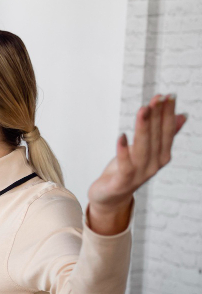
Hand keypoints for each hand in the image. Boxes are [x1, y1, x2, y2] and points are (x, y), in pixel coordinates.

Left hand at [87, 94, 186, 234]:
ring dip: (143, 128)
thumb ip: (164, 135)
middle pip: (156, 137)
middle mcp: (153, 165)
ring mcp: (139, 174)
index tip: (167, 96)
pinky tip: (121, 136)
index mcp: (161, 156)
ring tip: (143, 110)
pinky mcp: (122, 181)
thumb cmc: (127, 170)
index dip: (167, 114)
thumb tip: (183, 116)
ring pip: (143, 148)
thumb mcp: (146, 150)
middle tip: (157, 97)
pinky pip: (125, 165)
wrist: (110, 197)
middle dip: (157, 116)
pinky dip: (123, 151)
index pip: (166, 132)